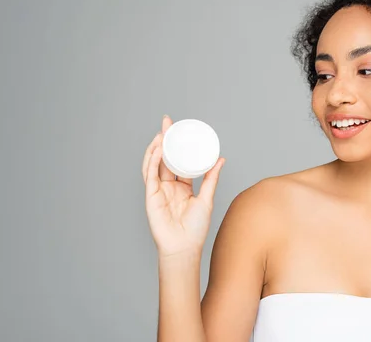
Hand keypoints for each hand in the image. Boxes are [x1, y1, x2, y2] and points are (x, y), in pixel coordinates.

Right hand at [142, 115, 225, 257]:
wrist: (184, 247)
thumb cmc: (195, 229)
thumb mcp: (207, 198)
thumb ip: (211, 179)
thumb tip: (221, 159)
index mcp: (181, 186)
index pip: (177, 161)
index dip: (177, 145)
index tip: (180, 130)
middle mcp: (168, 186)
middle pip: (164, 158)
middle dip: (164, 139)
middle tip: (167, 122)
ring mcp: (158, 191)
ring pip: (154, 163)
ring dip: (156, 147)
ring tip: (162, 132)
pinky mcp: (151, 196)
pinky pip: (150, 175)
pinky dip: (152, 161)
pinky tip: (157, 150)